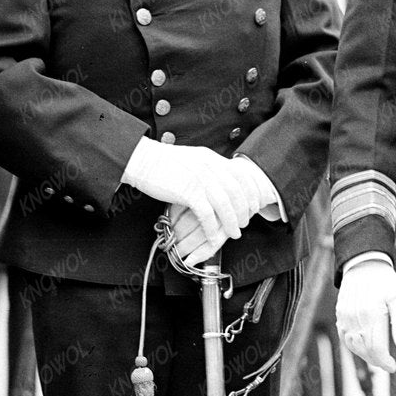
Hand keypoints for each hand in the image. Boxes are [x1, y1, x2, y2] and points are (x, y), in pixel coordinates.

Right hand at [125, 140, 259, 262]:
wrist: (142, 161)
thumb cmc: (164, 163)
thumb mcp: (193, 159)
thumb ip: (210, 168)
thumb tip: (224, 182)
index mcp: (212, 158)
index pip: (241, 175)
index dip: (251, 192)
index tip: (254, 205)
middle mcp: (210, 167)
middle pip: (237, 192)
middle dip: (244, 211)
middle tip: (245, 223)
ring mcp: (200, 179)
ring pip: (225, 205)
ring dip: (232, 222)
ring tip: (234, 233)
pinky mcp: (188, 192)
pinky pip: (207, 215)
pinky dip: (213, 228)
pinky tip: (214, 237)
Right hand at [335, 261, 395, 372]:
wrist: (364, 264)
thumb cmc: (384, 282)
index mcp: (372, 314)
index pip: (376, 349)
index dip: (384, 362)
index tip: (392, 366)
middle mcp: (355, 317)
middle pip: (364, 350)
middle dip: (376, 361)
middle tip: (387, 363)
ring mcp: (345, 317)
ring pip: (353, 346)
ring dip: (365, 355)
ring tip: (377, 355)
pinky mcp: (340, 315)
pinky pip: (345, 337)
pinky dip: (354, 346)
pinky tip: (363, 345)